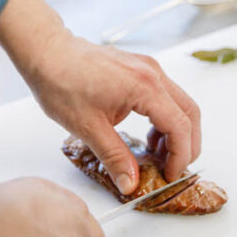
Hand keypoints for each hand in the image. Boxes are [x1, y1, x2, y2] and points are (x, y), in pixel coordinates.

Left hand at [25, 31, 201, 192]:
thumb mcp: (88, 127)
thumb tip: (130, 183)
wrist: (47, 53)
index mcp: (145, 87)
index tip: (170, 175)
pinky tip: (147, 134)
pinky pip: (166, 95)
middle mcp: (153, 74)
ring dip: (176, 131)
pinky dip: (165, 117)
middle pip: (190, 113)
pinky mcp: (141, 68)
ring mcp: (149, 68)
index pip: (180, 126)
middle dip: (187, 144)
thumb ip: (114, 157)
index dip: (180, 155)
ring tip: (157, 155)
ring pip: (180, 103)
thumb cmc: (61, 82)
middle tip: (173, 168)